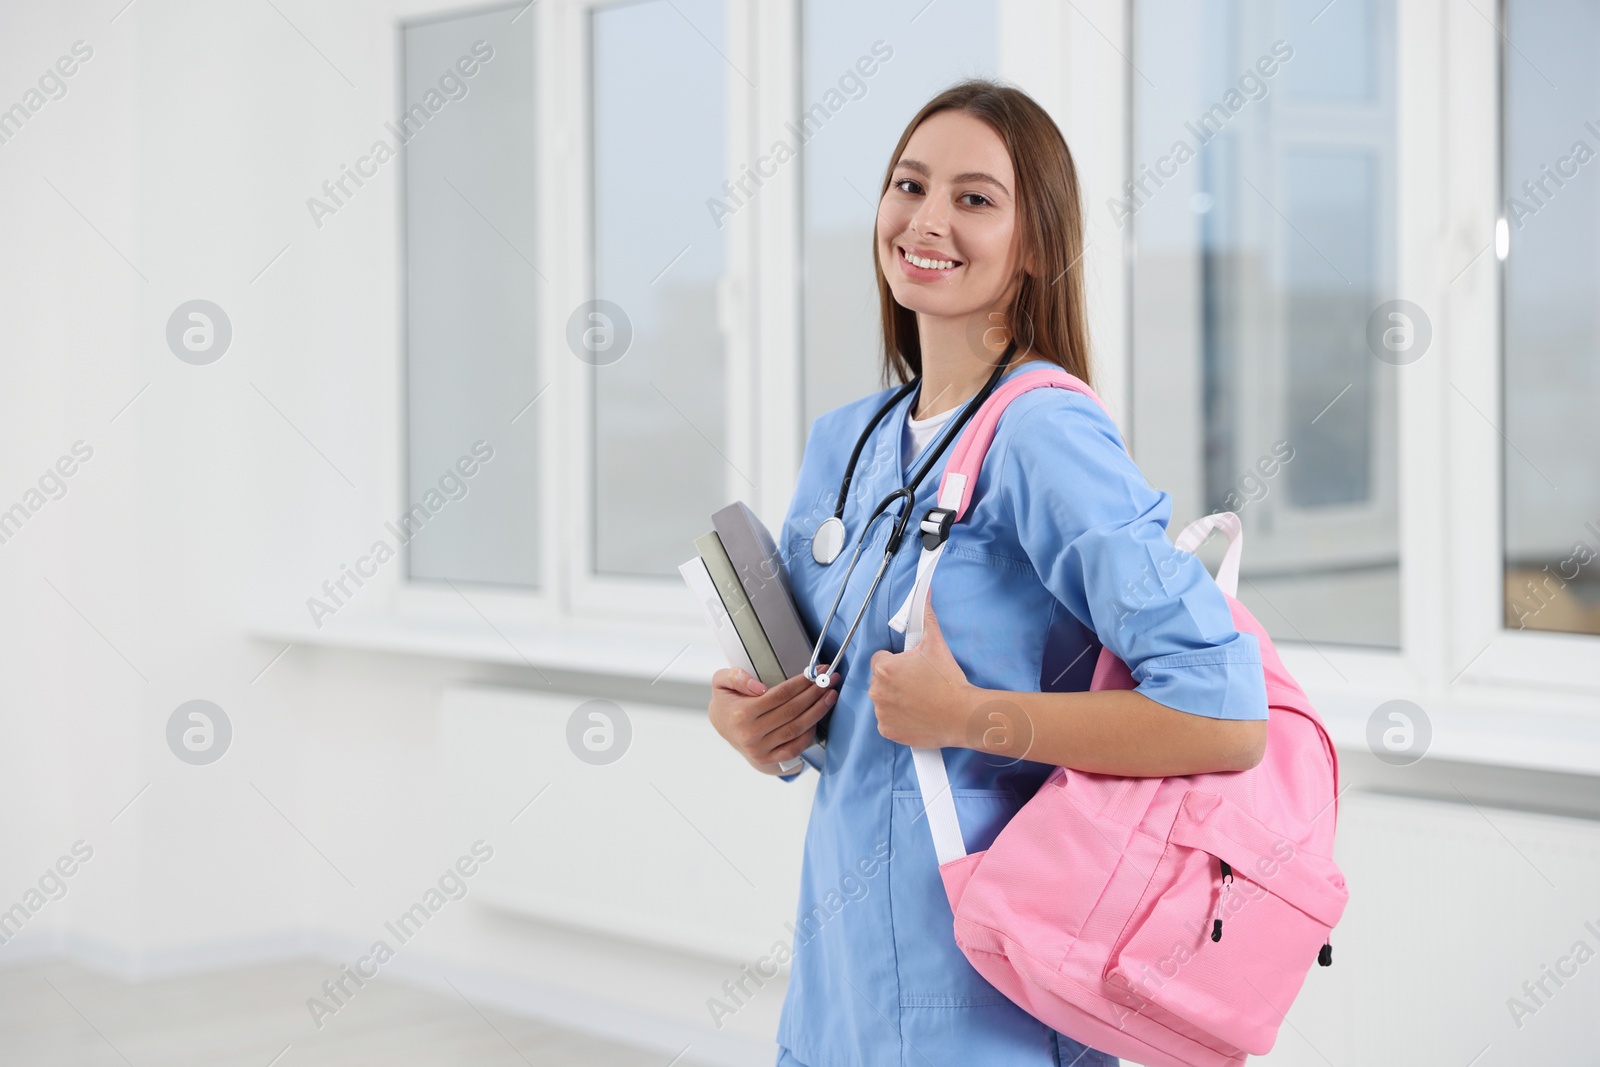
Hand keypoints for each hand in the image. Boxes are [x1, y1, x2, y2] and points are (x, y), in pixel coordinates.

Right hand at [708, 664, 836, 773]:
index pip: (780, 695)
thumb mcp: (721, 682)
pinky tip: (818, 718)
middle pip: (792, 710)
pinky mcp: (768, 759)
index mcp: (741, 714)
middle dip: (815, 693)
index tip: (816, 671)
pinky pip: (795, 747)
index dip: (801, 682)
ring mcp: (760, 750)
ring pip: (796, 728)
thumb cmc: (726, 701)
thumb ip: (736, 677)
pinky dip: (809, 733)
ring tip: (830, 696)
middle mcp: (751, 734)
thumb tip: (759, 687)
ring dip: (818, 711)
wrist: (721, 727)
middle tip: (829, 680)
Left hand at [868, 598, 975, 748]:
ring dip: (895, 699)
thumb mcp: (936, 643)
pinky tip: (916, 714)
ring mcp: (882, 713)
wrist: (962, 714)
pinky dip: (898, 719)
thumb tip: (923, 592)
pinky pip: (887, 721)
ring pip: (883, 700)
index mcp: (884, 668)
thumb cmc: (948, 680)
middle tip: (918, 683)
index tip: (911, 667)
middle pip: (880, 680)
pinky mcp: (888, 731)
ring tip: (918, 700)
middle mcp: (877, 691)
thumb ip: (925, 616)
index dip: (896, 661)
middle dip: (894, 680)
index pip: (880, 659)